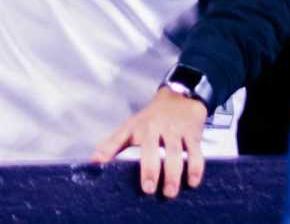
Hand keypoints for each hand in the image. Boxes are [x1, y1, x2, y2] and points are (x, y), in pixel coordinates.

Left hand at [93, 88, 207, 198]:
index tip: (99, 162)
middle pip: (151, 148)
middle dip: (150, 169)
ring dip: (172, 173)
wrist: (180, 97)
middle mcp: (154, 127)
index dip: (108, 149)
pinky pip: (195, 152)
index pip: (119, 137)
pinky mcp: (192, 134)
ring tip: (169, 192)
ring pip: (174, 152)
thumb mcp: (130, 127)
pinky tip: (192, 182)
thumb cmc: (151, 118)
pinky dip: (195, 167)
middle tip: (148, 189)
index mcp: (136, 127)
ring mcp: (174, 130)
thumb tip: (94, 162)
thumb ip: (113, 145)